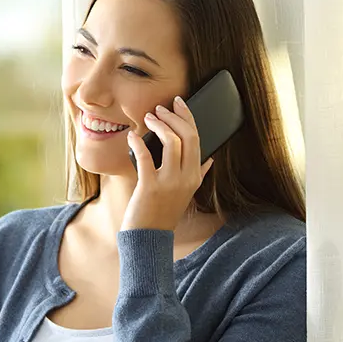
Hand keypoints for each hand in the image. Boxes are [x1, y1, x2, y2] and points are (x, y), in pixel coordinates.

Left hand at [121, 96, 213, 231]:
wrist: (149, 238)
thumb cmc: (163, 212)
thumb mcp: (186, 193)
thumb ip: (198, 175)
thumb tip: (210, 160)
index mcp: (195, 176)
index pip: (197, 139)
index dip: (188, 117)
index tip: (179, 103)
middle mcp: (186, 178)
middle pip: (188, 136)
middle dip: (174, 117)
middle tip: (161, 108)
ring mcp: (169, 182)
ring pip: (171, 142)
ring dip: (159, 125)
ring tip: (148, 118)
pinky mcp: (150, 187)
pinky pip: (145, 157)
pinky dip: (138, 142)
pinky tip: (133, 136)